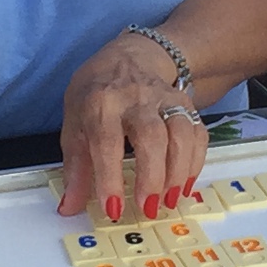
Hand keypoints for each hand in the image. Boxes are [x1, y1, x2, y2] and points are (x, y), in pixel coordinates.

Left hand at [58, 30, 204, 221]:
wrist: (129, 57)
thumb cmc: (96, 95)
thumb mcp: (74, 123)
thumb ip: (75, 167)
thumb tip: (69, 207)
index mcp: (100, 102)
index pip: (106, 141)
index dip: (109, 177)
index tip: (113, 209)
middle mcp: (134, 97)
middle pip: (150, 135)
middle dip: (151, 176)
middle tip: (148, 208)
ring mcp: (164, 99)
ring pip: (180, 132)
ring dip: (178, 171)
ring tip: (169, 200)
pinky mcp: (185, 104)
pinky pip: (197, 132)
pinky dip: (195, 162)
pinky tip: (184, 185)